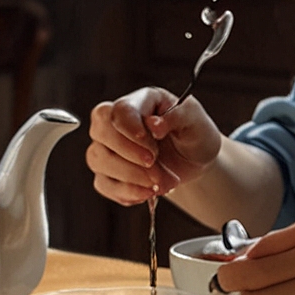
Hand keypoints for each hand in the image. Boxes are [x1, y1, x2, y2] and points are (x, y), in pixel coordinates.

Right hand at [85, 87, 222, 205]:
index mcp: (141, 101)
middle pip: (100, 131)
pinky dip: (127, 192)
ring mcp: (109, 147)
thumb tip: (154, 124)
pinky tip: (149, 192)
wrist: (195, 160)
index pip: (120, 110)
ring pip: (98, 159)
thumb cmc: (194, 133)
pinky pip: (104, 184)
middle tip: (155, 163)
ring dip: (131, 176)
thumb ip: (178, 116)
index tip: (152, 145)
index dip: (131, 128)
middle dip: (129, 154)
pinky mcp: (108, 172)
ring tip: (161, 182)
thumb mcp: (196, 120)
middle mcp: (118, 122)